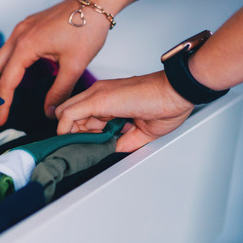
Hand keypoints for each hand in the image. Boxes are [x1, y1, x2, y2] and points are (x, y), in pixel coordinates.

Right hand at [0, 0, 110, 125]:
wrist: (97, 0)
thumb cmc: (87, 28)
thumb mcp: (74, 66)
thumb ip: (59, 92)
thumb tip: (49, 111)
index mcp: (26, 45)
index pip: (7, 81)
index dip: (3, 103)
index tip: (1, 119)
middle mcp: (19, 35)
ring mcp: (22, 28)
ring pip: (0, 56)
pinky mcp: (28, 25)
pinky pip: (10, 47)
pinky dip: (6, 63)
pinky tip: (13, 73)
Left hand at [55, 71, 194, 152]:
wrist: (178, 92)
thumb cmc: (167, 106)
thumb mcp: (141, 132)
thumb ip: (124, 141)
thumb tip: (112, 150)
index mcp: (108, 99)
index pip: (80, 116)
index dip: (80, 133)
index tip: (89, 146)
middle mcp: (99, 93)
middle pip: (68, 114)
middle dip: (72, 134)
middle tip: (84, 148)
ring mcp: (96, 94)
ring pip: (64, 113)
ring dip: (68, 133)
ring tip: (82, 147)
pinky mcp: (97, 99)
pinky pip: (68, 114)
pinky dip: (65, 129)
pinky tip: (73, 140)